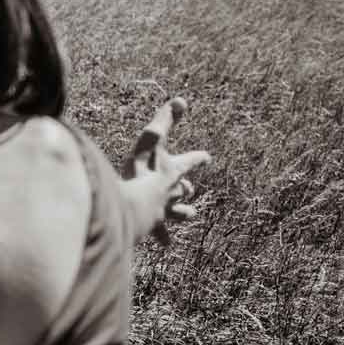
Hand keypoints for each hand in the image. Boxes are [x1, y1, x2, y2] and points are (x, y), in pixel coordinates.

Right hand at [118, 97, 210, 242]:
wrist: (136, 208)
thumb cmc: (142, 173)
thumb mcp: (151, 141)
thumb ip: (163, 120)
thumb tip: (181, 99)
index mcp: (173, 171)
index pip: (190, 162)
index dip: (197, 158)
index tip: (207, 158)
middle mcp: (172, 192)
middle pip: (183, 188)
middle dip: (187, 187)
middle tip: (192, 188)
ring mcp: (163, 210)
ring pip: (177, 211)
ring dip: (183, 211)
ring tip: (191, 214)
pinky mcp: (153, 225)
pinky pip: (160, 233)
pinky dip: (163, 237)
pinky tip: (167, 245)